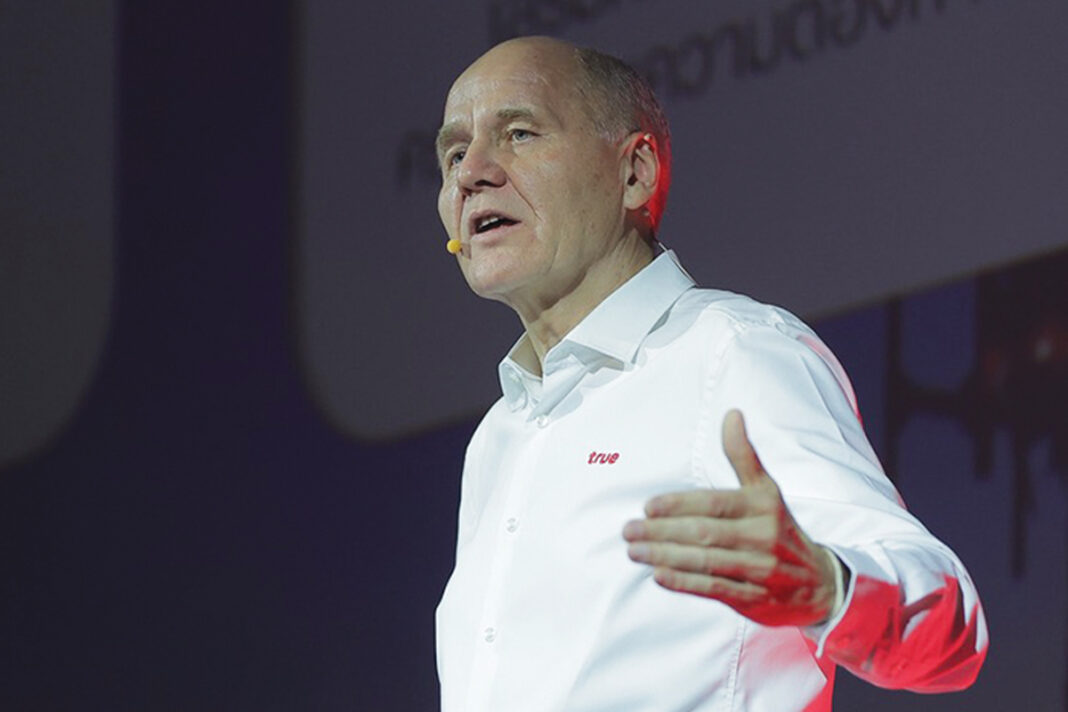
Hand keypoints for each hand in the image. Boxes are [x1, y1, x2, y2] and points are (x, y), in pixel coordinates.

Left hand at [622, 409, 838, 626]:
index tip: (648, 507)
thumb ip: (743, 455)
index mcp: (763, 507)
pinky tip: (658, 575)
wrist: (820, 582)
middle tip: (629, 530)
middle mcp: (762, 537)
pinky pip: (714, 589)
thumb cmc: (780, 528)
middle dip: (662, 532)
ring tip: (634, 551)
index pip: (715, 504)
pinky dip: (685, 583)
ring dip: (665, 556)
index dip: (679, 505)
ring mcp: (759, 570)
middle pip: (705, 533)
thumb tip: (731, 414)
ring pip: (706, 562)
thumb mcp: (766, 490)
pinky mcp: (754, 599)